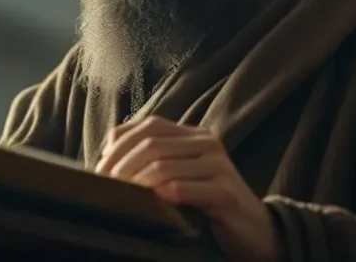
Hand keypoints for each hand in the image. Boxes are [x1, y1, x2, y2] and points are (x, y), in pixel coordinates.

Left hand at [95, 116, 278, 261]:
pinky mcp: (225, 192)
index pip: (148, 126)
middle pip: (152, 144)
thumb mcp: (180, 174)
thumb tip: (107, 151)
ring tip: (123, 198)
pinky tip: (151, 206)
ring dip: (136, 183)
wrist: (255, 230)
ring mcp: (219, 165)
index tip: (100, 169)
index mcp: (193, 134)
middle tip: (106, 187)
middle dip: (122, 166)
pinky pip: (184, 189)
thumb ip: (152, 157)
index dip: (119, 145)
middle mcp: (207, 142)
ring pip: (164, 166)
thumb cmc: (207, 203)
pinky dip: (161, 196)